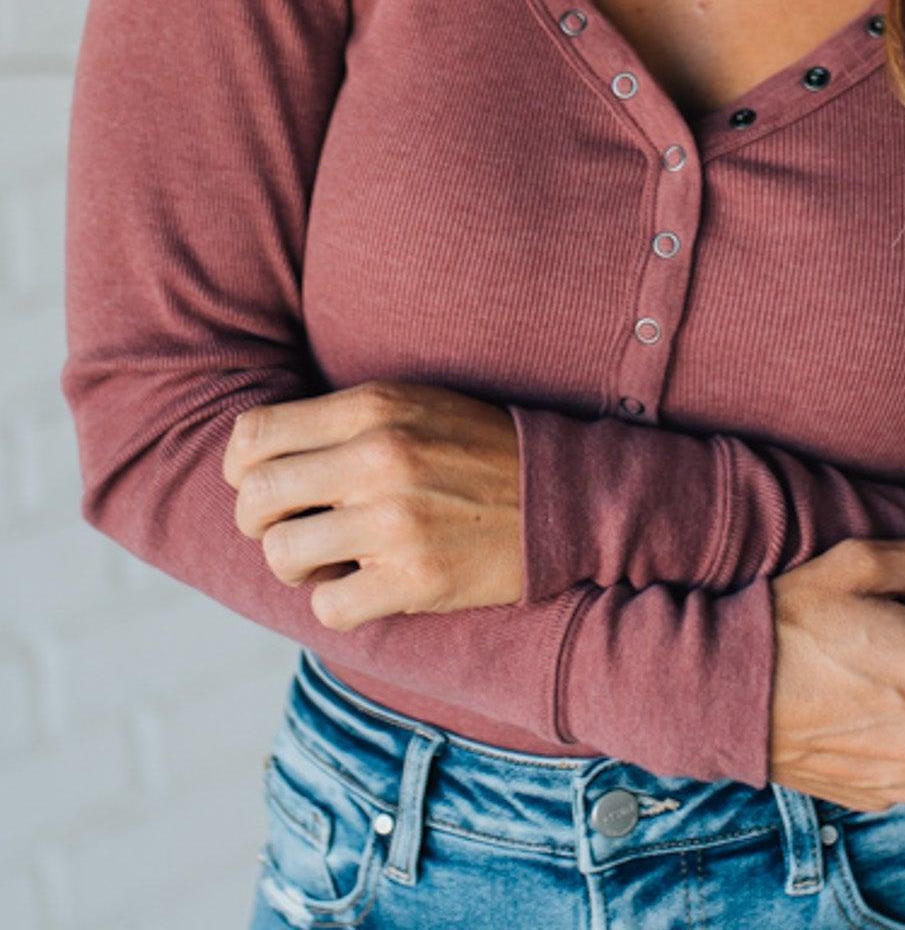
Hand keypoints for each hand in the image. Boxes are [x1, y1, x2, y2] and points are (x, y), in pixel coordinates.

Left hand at [221, 379, 522, 630]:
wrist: (559, 495)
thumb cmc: (476, 448)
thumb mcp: (410, 404)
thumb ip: (340, 420)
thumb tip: (257, 458)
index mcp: (371, 408)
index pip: (254, 437)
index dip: (240, 469)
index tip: (260, 484)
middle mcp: (376, 459)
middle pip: (254, 501)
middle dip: (257, 523)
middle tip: (289, 528)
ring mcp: (394, 522)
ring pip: (282, 557)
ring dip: (298, 564)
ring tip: (332, 556)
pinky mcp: (415, 580)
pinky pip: (328, 607)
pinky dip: (338, 602)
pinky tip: (367, 584)